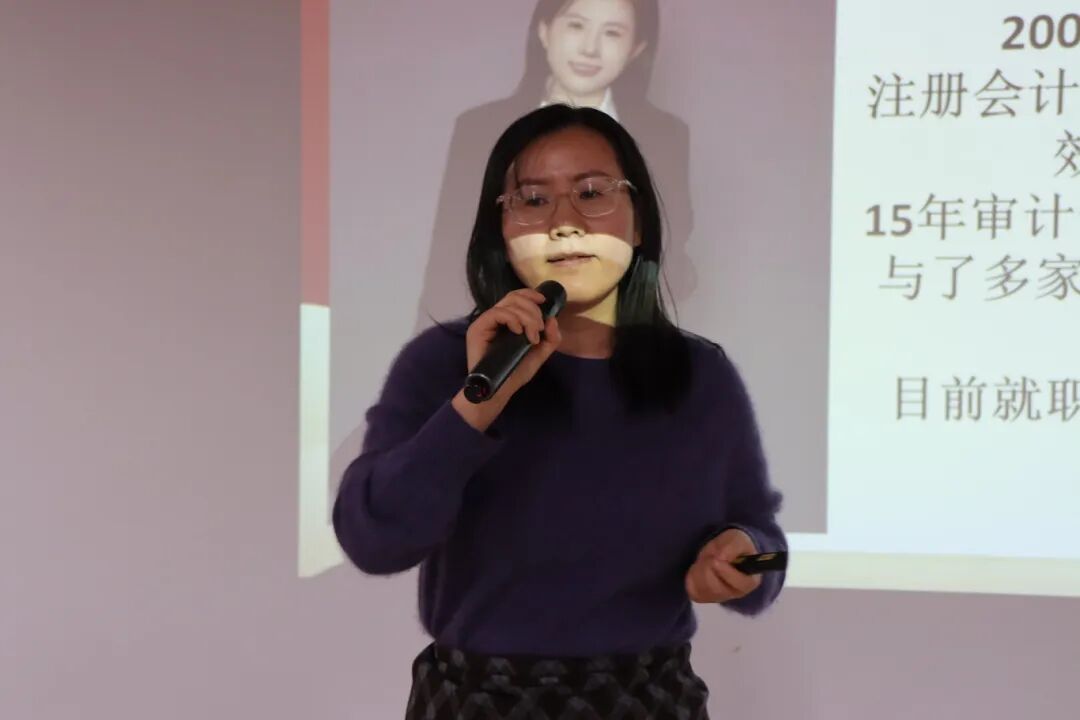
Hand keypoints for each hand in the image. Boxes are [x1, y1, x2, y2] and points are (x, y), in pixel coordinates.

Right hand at [452, 288, 561, 432]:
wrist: (499, 390)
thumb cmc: (515, 373)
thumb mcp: (539, 354)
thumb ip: (550, 338)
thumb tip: (553, 319)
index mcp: (507, 321)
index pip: (516, 297)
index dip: (530, 294)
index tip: (544, 301)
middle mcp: (495, 319)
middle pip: (514, 297)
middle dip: (533, 310)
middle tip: (539, 329)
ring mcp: (485, 322)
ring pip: (507, 304)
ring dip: (526, 316)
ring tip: (533, 336)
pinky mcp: (478, 328)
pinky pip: (496, 313)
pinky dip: (512, 319)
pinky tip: (519, 332)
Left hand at [685, 528, 761, 603]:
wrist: (721, 550)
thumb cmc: (733, 546)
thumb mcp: (737, 539)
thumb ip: (732, 547)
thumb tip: (720, 558)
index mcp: (750, 580)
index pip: (742, 585)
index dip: (727, 573)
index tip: (715, 559)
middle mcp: (735, 593)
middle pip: (717, 588)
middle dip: (708, 568)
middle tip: (710, 555)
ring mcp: (719, 597)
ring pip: (703, 590)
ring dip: (699, 571)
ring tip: (705, 559)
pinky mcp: (704, 597)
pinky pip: (693, 592)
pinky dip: (692, 577)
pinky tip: (698, 568)